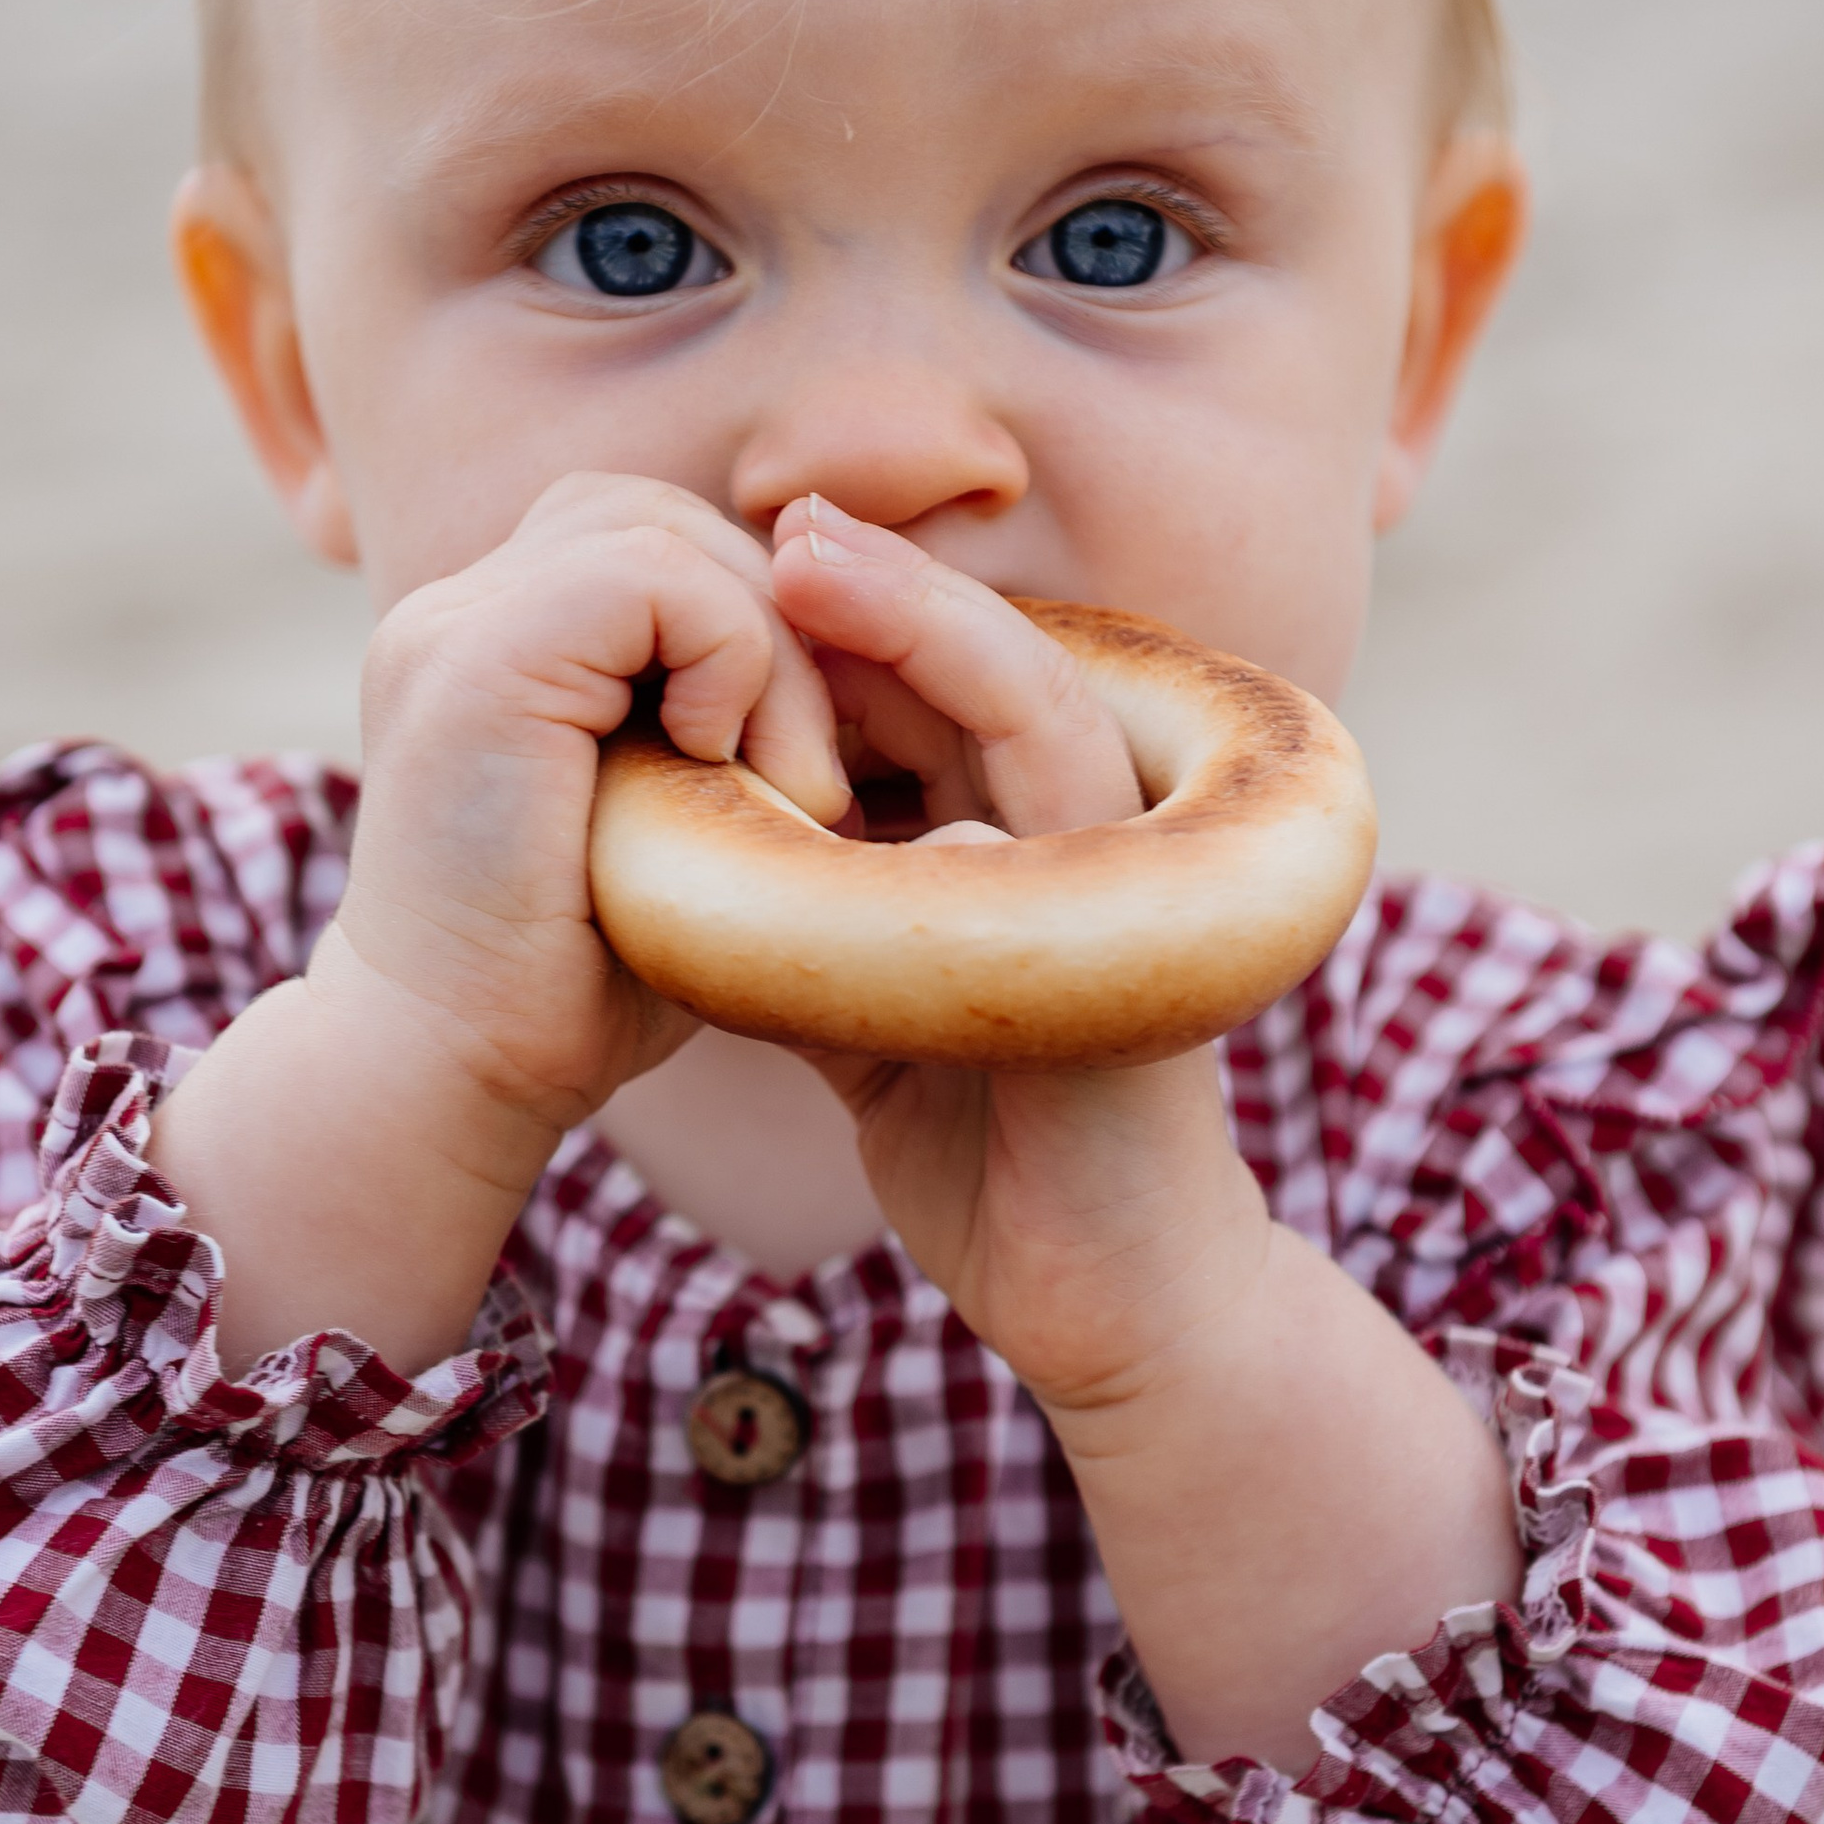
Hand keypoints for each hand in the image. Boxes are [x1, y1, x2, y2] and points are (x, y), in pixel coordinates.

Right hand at [155, 476, 845, 1373]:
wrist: (454, 1074)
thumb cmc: (583, 981)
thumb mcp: (682, 825)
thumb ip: (731, 730)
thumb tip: (876, 663)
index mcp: (500, 637)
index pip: (663, 541)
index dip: (762, 625)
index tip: (812, 757)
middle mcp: (461, 607)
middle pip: (673, 520)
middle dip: (781, 634)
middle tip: (809, 783)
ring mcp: (454, 623)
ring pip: (667, 532)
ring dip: (768, 654)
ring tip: (780, 788)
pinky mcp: (474, 660)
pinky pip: (648, 574)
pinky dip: (728, 658)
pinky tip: (722, 766)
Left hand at [763, 492, 1263, 1400]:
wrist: (1104, 1300)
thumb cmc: (991, 1151)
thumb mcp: (870, 1005)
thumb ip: (816, 909)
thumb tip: (695, 836)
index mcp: (1036, 837)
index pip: (948, 695)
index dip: (857, 624)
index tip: (752, 565)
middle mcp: (1093, 842)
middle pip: (991, 670)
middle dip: (883, 591)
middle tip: (778, 523)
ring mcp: (1123, 898)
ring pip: (1036, 712)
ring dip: (926, 631)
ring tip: (812, 563)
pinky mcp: (1127, 975)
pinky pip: (1055, 844)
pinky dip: (959, 801)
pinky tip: (855, 764)